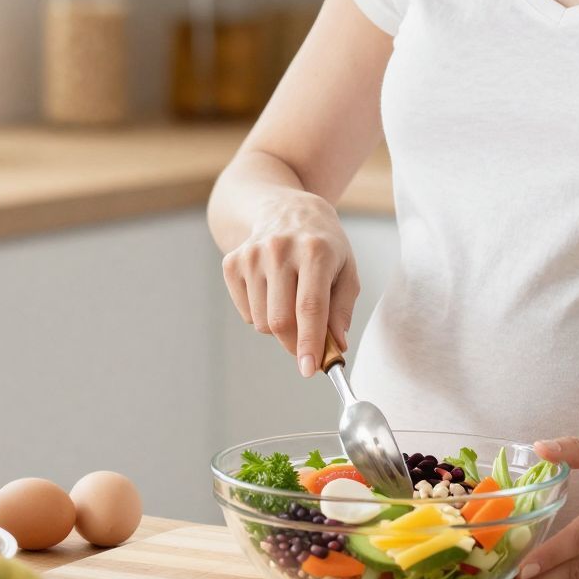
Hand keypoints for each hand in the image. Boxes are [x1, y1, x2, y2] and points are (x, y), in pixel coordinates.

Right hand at [220, 192, 359, 376]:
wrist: (284, 208)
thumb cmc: (323, 244)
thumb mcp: (346, 269)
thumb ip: (342, 309)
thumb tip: (336, 345)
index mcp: (315, 251)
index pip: (310, 307)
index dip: (310, 343)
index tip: (311, 370)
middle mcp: (280, 249)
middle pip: (280, 321)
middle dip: (295, 344)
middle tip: (308, 346)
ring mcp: (252, 254)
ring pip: (262, 321)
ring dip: (279, 327)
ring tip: (291, 301)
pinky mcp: (232, 262)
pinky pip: (246, 313)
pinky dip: (261, 315)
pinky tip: (273, 291)